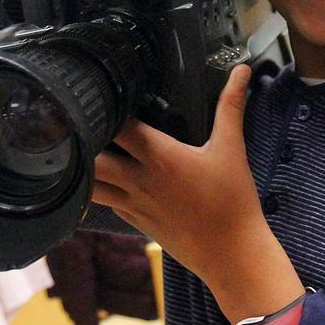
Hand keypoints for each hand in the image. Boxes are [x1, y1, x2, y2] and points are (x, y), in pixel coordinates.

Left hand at [92, 66, 303, 323]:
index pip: (118, 126)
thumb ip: (231, 106)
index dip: (107, 108)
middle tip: (85, 119)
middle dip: (85, 138)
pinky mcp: (135, 222)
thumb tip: (241, 70)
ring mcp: (133, 204)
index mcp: (160, 157)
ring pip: (90, 184)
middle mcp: (139, 180)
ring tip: (83, 148)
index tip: (106, 92)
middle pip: (92, 156)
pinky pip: (106, 202)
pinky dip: (100, 189)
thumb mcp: (232, 148)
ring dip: (85, 167)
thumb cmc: (233, 200)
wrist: (231, 254)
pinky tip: (104, 178)